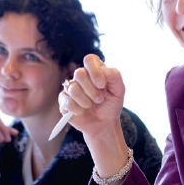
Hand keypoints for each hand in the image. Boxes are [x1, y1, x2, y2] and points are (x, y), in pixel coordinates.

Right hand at [59, 54, 129, 179]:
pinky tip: (82, 112)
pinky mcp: (64, 101)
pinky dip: (78, 109)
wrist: (104, 124)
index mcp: (94, 71)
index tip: (102, 85)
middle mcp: (81, 78)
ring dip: (86, 101)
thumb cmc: (111, 105)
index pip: (90, 59)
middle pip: (79, 73)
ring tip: (91, 106)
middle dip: (91, 89)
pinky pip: (67, 101)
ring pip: (73, 88)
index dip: (95, 71)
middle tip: (99, 99)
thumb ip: (115, 76)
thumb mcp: (119, 91)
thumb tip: (103, 70)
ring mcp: (71, 89)